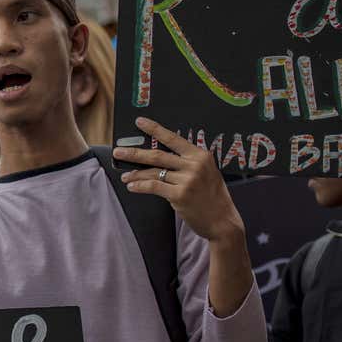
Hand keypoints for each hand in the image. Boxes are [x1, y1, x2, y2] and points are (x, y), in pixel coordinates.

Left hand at [113, 116, 244, 243]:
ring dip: (135, 173)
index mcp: (200, 155)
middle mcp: (194, 165)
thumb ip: (187, 163)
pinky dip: (140, 186)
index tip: (140, 122)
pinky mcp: (180, 195)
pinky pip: (154, 187)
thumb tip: (158, 158)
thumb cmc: (212, 197)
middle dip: (134, 153)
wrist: (222, 220)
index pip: (173, 138)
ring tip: (125, 175)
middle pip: (157, 155)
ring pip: (153, 172)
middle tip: (118, 152)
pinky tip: (132, 186)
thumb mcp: (206, 172)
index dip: (154, 129)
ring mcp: (187, 180)